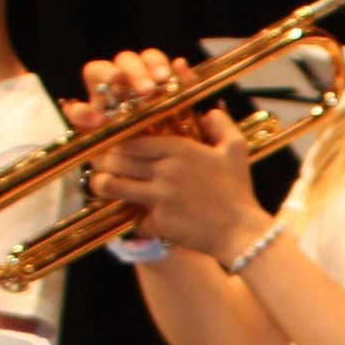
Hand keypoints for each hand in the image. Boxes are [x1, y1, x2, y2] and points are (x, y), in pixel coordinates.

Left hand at [77, 50, 268, 258]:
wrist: (243, 232)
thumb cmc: (239, 191)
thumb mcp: (236, 150)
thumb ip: (222, 125)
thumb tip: (209, 112)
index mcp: (179, 149)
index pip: (130, 140)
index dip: (115, 143)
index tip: (111, 146)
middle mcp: (165, 170)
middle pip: (116, 160)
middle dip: (103, 162)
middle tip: (101, 165)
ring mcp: (160, 197)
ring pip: (113, 185)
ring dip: (102, 185)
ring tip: (100, 185)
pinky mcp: (159, 222)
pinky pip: (132, 216)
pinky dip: (131, 217)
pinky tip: (131, 214)